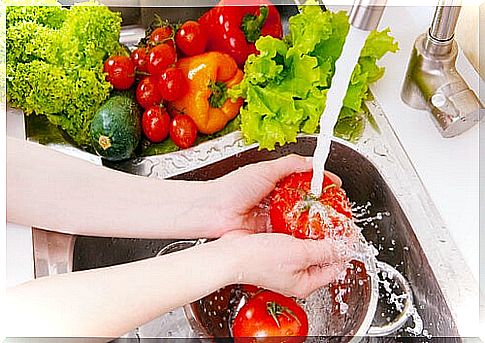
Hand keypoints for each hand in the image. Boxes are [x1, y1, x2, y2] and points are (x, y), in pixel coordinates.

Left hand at [210, 154, 341, 234]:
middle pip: (306, 204)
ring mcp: (274, 219)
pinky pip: (290, 236)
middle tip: (339, 210)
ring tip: (332, 225)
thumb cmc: (233, 188)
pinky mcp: (270, 236)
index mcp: (276, 184)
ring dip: (314, 224)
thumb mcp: (265, 170)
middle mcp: (276, 202)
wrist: (214, 212)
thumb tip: (313, 162)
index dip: (321, 184)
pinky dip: (301, 237)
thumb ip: (290, 164)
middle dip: (322, 207)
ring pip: (300, 222)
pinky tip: (314, 237)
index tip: (337, 186)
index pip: (305, 182)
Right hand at [213, 230, 347, 298]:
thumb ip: (324, 250)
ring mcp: (286, 265)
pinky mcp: (275, 253)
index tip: (348, 232)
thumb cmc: (259, 259)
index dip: (344, 249)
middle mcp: (297, 276)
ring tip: (319, 217)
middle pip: (323, 257)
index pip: (336, 267)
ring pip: (308, 247)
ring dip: (313, 232)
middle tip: (334, 221)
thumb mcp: (300, 254)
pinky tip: (298, 218)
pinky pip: (293, 241)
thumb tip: (344, 247)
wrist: (231, 254)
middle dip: (329, 239)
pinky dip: (298, 230)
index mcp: (306, 283)